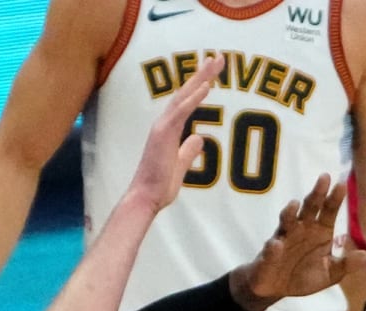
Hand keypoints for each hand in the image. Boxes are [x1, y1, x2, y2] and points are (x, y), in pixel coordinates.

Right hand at [127, 55, 225, 213]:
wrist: (146, 197)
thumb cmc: (159, 186)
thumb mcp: (180, 166)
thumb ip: (189, 151)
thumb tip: (200, 139)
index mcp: (168, 130)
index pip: (186, 103)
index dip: (200, 86)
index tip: (214, 73)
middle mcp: (164, 124)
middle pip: (185, 92)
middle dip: (202, 74)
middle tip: (219, 57)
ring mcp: (162, 127)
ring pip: (183, 96)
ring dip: (200, 78)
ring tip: (215, 63)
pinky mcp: (163, 134)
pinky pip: (181, 112)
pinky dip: (193, 98)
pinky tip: (206, 86)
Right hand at [229, 174, 365, 310]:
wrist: (277, 287)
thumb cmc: (304, 276)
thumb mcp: (330, 273)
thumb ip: (346, 264)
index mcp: (320, 231)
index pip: (329, 211)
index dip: (335, 199)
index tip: (342, 185)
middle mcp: (302, 229)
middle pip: (309, 208)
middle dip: (316, 194)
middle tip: (324, 178)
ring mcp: (284, 238)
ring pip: (287, 221)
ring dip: (290, 213)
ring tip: (295, 205)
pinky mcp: (269, 254)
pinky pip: (271, 249)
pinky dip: (273, 248)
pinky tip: (277, 246)